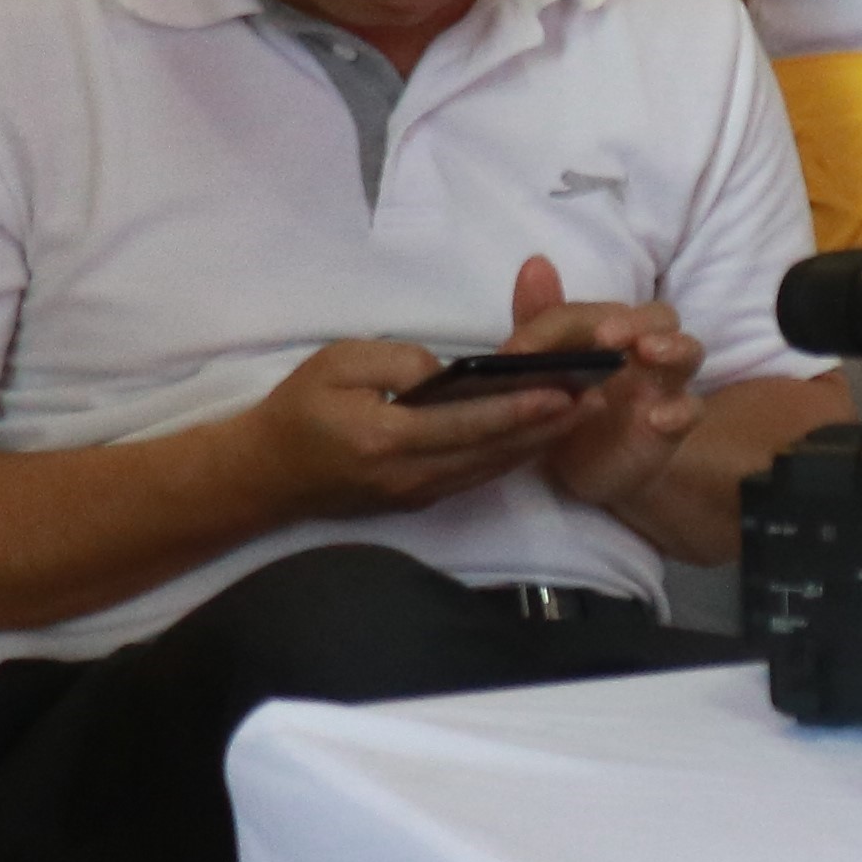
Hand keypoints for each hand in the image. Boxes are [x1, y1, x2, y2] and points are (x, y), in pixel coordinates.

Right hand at [251, 338, 592, 517]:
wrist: (262, 475)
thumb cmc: (297, 409)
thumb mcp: (337, 364)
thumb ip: (399, 361)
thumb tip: (450, 372)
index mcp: (386, 439)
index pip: (467, 424)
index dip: (519, 409)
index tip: (565, 393)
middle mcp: (409, 475)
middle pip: (492, 450)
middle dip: (548, 426)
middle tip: (599, 396)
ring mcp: (416, 494)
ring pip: (491, 467)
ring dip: (539, 441)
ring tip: (585, 412)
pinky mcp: (418, 501)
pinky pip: (476, 477)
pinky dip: (512, 455)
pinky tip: (542, 434)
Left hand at [490, 256, 709, 516]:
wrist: (585, 469)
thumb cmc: (568, 409)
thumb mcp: (542, 370)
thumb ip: (540, 322)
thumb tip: (535, 262)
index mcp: (613, 333)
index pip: (594, 311)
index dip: (559, 325)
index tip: (517, 353)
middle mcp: (644, 352)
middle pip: (660, 317)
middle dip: (635, 321)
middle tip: (604, 336)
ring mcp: (664, 387)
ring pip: (690, 351)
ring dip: (672, 346)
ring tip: (646, 353)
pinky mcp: (672, 426)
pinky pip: (692, 410)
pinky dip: (679, 410)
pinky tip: (656, 418)